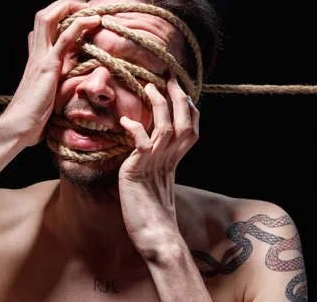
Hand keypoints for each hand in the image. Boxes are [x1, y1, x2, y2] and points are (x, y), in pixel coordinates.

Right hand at [0, 0, 100, 146]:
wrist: (19, 126)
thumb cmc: (33, 116)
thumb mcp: (48, 93)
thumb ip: (56, 83)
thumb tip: (71, 86)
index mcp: (36, 57)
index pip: (44, 26)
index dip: (60, 15)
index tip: (80, 15)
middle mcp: (36, 53)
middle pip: (45, 15)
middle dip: (65, 5)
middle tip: (86, 7)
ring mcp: (40, 57)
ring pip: (49, 18)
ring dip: (70, 7)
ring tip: (89, 8)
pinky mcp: (47, 66)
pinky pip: (63, 39)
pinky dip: (79, 25)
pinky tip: (94, 20)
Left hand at [117, 78, 199, 258]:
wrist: (156, 239)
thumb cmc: (152, 214)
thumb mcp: (153, 183)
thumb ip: (153, 165)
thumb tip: (145, 152)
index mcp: (174, 161)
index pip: (190, 128)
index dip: (187, 107)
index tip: (179, 88)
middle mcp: (170, 160)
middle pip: (184, 122)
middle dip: (178, 97)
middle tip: (169, 76)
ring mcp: (157, 165)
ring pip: (166, 128)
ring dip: (159, 105)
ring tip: (150, 87)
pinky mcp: (140, 172)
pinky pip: (142, 145)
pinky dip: (136, 130)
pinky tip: (126, 121)